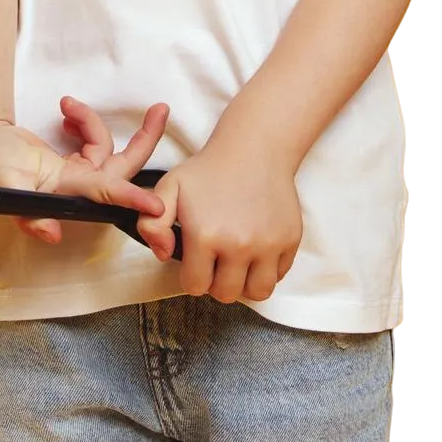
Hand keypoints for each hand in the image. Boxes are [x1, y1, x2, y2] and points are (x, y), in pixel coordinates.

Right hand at [0, 97, 169, 245]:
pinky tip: (65, 111)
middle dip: (145, 139)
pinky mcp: (77, 159)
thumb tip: (52, 234)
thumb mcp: (3, 184)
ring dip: (90, 121)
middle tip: (161, 110)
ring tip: (65, 106)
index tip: (157, 207)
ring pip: (109, 147)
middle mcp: (80, 186)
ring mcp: (80, 172)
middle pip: (125, 165)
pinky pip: (94, 138)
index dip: (131, 199)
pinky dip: (83, 121)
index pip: (105, 194)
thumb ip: (26, 212)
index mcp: (67, 192)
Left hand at [135, 131, 302, 303]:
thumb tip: (163, 254)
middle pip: (226, 293)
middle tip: (216, 262)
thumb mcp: (169, 188)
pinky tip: (255, 251)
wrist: (254, 148)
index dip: (192, 276)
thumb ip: (151, 223)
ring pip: (257, 292)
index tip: (195, 261)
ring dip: (245, 284)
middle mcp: (238, 244)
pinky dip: (267, 270)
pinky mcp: (290, 240)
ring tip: (237, 265)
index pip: (195, 285)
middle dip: (216, 282)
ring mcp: (268, 244)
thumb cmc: (208, 170)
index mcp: (205, 235)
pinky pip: (279, 275)